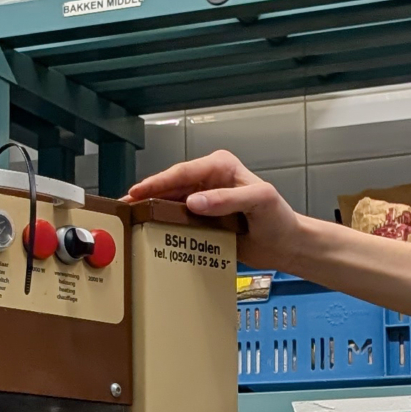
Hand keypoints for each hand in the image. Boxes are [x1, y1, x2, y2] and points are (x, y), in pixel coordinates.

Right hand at [124, 150, 308, 265]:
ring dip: (152, 208)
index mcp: (221, 166)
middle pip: (171, 184)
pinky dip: (162, 222)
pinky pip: (177, 217)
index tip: (138, 192)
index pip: (183, 172)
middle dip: (147, 194)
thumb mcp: (258, 201)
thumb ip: (228, 199)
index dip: (158, 182)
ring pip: (170, 200)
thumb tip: (194, 201)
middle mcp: (209, 179)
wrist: (285, 244)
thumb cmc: (278, 219)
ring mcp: (204, 198)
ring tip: (130, 218)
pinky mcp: (202, 217)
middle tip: (125, 206)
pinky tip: (148, 229)